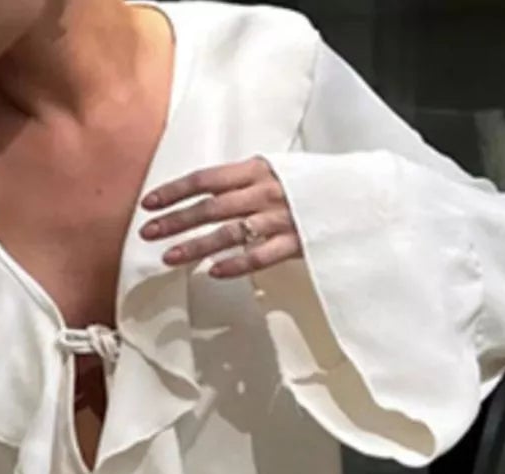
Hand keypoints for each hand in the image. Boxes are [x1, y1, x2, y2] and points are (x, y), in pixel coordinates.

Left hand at [140, 157, 302, 279]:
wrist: (357, 197)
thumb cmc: (307, 187)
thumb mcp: (273, 174)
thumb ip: (241, 184)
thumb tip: (202, 197)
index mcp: (256, 170)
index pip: (206, 178)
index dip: (175, 190)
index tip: (148, 203)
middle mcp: (264, 191)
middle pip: (211, 206)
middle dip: (176, 220)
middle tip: (147, 233)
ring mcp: (280, 217)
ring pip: (230, 232)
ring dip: (196, 245)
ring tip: (169, 258)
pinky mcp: (296, 242)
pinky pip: (261, 255)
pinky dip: (237, 263)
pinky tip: (213, 272)